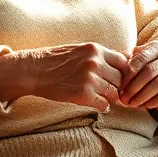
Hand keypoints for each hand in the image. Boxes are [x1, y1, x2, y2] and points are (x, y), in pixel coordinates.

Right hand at [0, 43, 128, 110]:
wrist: (34, 70)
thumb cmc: (56, 60)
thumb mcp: (80, 50)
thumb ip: (99, 56)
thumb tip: (123, 61)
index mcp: (95, 50)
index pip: (123, 61)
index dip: (123, 72)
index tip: (119, 78)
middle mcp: (95, 63)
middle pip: (121, 78)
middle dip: (118, 86)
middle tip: (113, 91)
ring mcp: (90, 79)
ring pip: (114, 92)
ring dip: (110, 97)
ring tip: (104, 98)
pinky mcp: (82, 94)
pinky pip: (104, 104)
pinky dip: (103, 106)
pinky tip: (97, 104)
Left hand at [118, 41, 157, 108]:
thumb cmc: (153, 61)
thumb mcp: (143, 55)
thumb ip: (131, 60)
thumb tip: (117, 69)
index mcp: (157, 46)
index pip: (141, 59)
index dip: (129, 74)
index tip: (120, 87)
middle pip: (150, 72)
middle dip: (134, 88)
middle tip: (124, 99)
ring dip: (144, 96)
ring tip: (133, 104)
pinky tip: (147, 105)